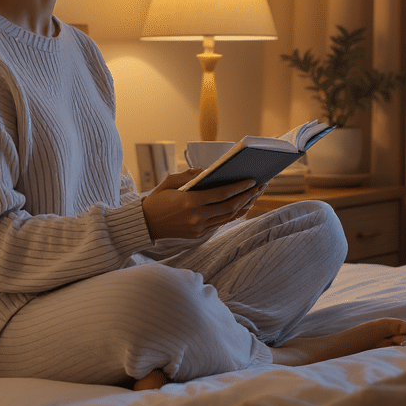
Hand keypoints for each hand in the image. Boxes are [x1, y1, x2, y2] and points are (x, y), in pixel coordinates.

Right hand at [140, 170, 263, 239]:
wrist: (144, 224)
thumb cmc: (156, 199)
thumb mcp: (169, 181)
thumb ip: (189, 175)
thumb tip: (207, 171)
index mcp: (190, 202)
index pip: (222, 194)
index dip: (240, 188)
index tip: (252, 180)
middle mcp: (197, 217)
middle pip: (230, 207)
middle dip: (248, 196)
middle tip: (260, 187)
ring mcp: (198, 227)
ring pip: (228, 217)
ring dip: (244, 206)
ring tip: (255, 195)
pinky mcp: (198, 234)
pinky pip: (220, 223)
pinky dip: (232, 214)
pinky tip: (241, 206)